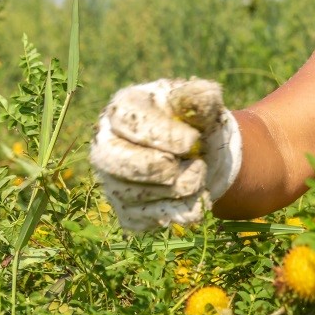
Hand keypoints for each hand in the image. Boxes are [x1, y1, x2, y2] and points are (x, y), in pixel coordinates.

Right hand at [90, 78, 241, 231]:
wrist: (206, 158)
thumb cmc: (198, 124)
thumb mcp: (203, 106)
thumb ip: (202, 99)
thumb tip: (203, 95)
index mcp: (123, 109)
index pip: (127, 120)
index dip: (160, 133)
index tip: (193, 141)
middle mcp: (108, 145)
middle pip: (112, 159)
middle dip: (156, 167)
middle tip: (195, 165)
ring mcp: (113, 181)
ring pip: (133, 194)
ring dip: (179, 188)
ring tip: (201, 174)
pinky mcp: (128, 212)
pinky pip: (148, 219)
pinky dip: (181, 211)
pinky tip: (199, 196)